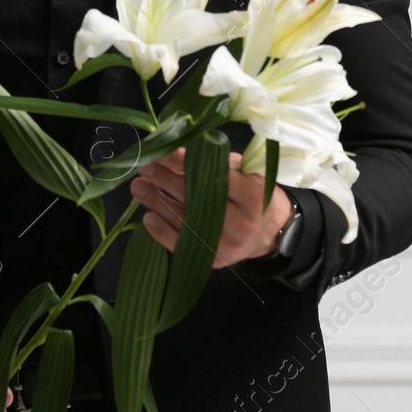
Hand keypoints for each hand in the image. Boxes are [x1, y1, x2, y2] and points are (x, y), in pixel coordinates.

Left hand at [132, 149, 293, 266]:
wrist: (272, 233)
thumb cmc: (256, 195)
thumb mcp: (249, 172)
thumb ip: (220, 162)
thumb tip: (180, 150)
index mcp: (252, 196)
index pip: (212, 176)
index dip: (184, 163)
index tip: (162, 151)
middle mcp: (241, 223)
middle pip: (195, 198)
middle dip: (165, 181)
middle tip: (145, 167)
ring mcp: (227, 244)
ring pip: (184, 221)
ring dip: (156, 202)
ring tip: (138, 187)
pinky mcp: (215, 260)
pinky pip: (182, 246)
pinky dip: (162, 232)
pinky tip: (147, 217)